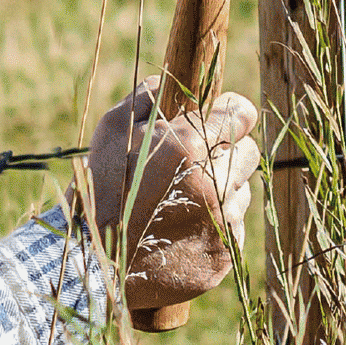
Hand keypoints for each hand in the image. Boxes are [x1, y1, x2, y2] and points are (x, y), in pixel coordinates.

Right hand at [88, 85, 260, 311]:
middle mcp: (214, 182)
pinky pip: (234, 228)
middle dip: (227, 151)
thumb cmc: (101, 189)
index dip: (230, 113)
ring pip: (242, 192)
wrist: (97, 262)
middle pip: (249, 152)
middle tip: (197, 160)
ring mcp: (222, 222)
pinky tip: (184, 226)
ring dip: (223, 189)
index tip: (220, 117)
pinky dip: (216, 224)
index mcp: (190, 145)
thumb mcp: (112, 130)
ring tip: (183, 198)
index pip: (241, 114)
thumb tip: (168, 82)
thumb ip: (145, 97)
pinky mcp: (224, 254)